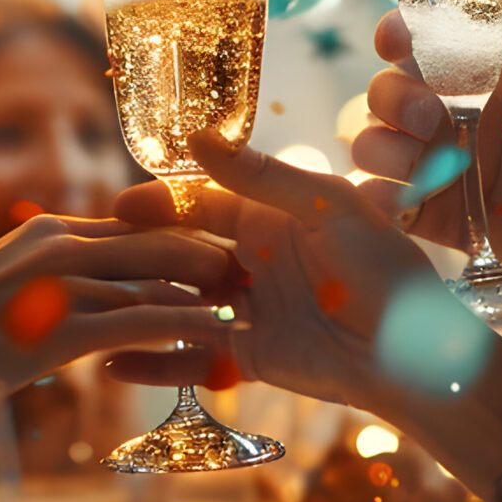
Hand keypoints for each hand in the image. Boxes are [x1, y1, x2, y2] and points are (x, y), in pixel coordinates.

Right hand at [0, 213, 235, 420]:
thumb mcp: (10, 289)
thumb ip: (58, 279)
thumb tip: (104, 287)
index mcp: (50, 231)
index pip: (135, 223)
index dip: (186, 235)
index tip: (227, 249)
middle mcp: (56, 245)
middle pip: (154, 242)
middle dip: (208, 257)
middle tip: (254, 275)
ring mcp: (54, 285)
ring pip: (150, 281)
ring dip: (203, 295)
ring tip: (247, 307)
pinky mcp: (54, 330)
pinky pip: (132, 324)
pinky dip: (178, 328)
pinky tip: (211, 338)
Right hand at [105, 133, 501, 449]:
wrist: (414, 353)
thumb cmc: (383, 268)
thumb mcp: (326, 208)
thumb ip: (262, 176)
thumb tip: (198, 138)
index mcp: (274, 216)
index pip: (203, 202)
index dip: (162, 203)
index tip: (120, 207)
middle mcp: (255, 259)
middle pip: (182, 251)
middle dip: (139, 254)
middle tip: (94, 259)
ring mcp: (249, 309)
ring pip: (180, 302)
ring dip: (138, 304)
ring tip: (87, 309)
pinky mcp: (249, 357)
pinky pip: (192, 356)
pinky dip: (155, 362)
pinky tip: (112, 364)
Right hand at [350, 11, 501, 336]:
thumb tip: (487, 25)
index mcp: (486, 80)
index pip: (425, 47)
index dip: (401, 35)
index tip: (396, 38)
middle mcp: (457, 121)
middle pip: (388, 95)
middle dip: (396, 96)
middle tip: (435, 114)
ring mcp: (448, 170)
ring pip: (377, 147)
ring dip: (383, 145)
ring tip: (428, 157)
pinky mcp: (447, 220)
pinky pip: (392, 206)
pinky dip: (382, 199)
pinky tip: (404, 196)